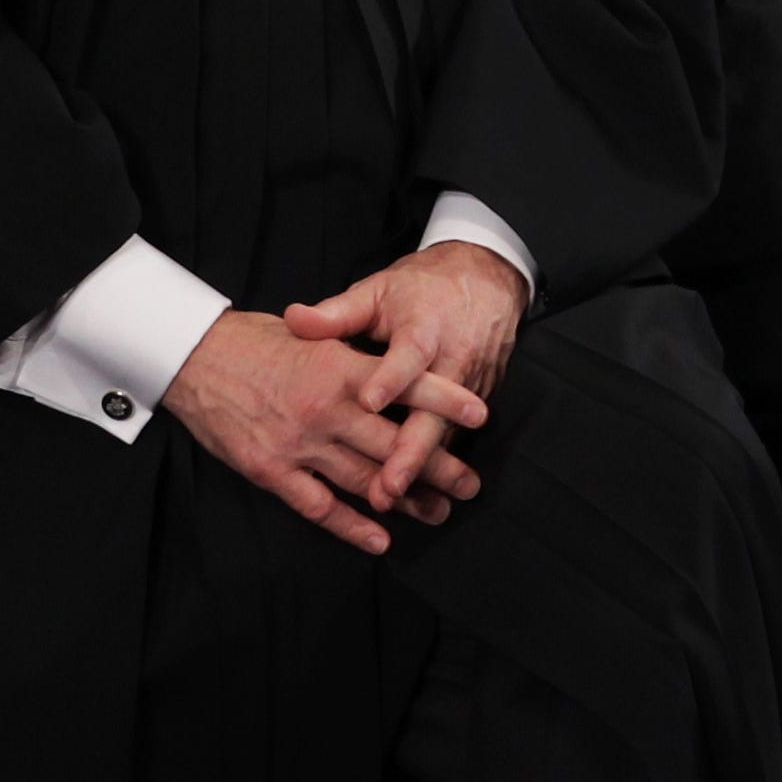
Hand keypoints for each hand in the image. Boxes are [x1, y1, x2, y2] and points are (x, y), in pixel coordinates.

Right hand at [162, 310, 484, 553]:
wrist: (193, 356)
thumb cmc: (258, 343)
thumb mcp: (316, 337)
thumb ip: (358, 359)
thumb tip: (404, 371)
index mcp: (342, 369)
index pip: (406, 385)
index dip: (446, 400)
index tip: (481, 415)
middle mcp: (327, 409)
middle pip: (395, 444)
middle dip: (438, 466)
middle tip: (471, 484)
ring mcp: (299, 442)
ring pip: (365, 480)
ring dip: (405, 500)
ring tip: (438, 512)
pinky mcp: (271, 469)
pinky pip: (319, 506)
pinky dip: (352, 526)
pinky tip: (380, 539)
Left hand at [281, 239, 527, 510]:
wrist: (488, 280)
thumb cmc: (422, 287)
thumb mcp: (379, 291)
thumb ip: (338, 313)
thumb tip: (294, 319)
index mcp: (424, 330)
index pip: (408, 358)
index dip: (390, 381)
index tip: (367, 403)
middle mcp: (452, 362)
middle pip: (434, 415)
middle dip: (412, 454)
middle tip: (387, 488)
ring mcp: (469, 384)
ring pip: (446, 434)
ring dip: (424, 469)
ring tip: (397, 501)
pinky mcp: (478, 397)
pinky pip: (453, 434)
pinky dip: (435, 462)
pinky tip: (416, 492)